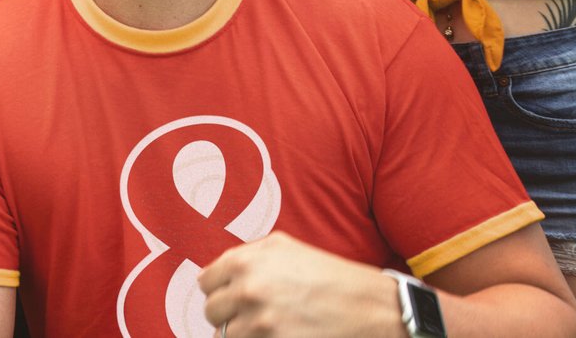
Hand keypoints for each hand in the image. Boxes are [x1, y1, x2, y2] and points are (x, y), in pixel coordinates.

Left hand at [198, 233, 400, 336]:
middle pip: (212, 312)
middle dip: (229, 315)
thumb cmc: (328, 275)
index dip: (219, 291)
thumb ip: (246, 257)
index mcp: (244, 262)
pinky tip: (277, 335)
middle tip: (253, 315)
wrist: (369, 306)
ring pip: (228, 336)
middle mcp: (248, 290)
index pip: (205, 283)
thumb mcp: (283, 248)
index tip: (232, 297)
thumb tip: (218, 275)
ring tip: (268, 327)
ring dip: (243, 334)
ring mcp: (260, 322)